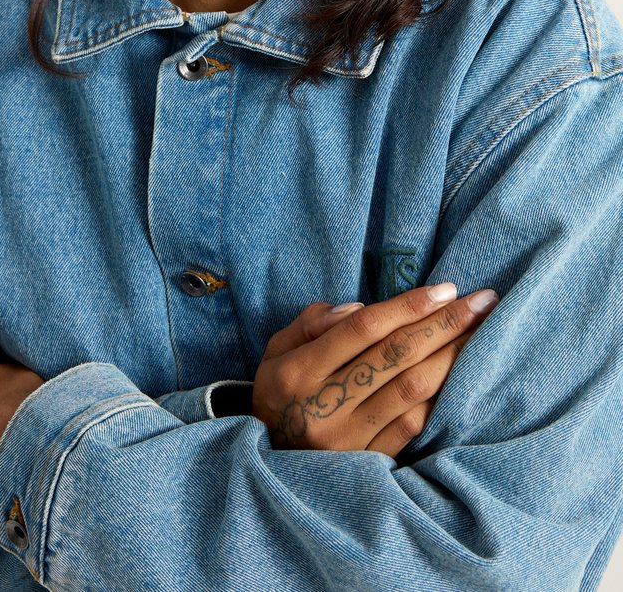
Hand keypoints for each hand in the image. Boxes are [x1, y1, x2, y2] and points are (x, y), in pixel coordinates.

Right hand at [252, 284, 497, 455]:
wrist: (269, 460)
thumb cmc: (279, 391)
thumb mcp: (276, 350)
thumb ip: (312, 323)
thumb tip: (360, 308)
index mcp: (298, 371)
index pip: (363, 329)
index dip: (408, 306)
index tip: (446, 288)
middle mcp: (323, 406)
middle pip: (395, 356)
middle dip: (445, 324)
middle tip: (483, 301)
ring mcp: (347, 439)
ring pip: (412, 390)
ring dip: (453, 357)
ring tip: (482, 332)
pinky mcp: (367, 463)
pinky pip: (413, 425)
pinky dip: (440, 396)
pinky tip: (462, 373)